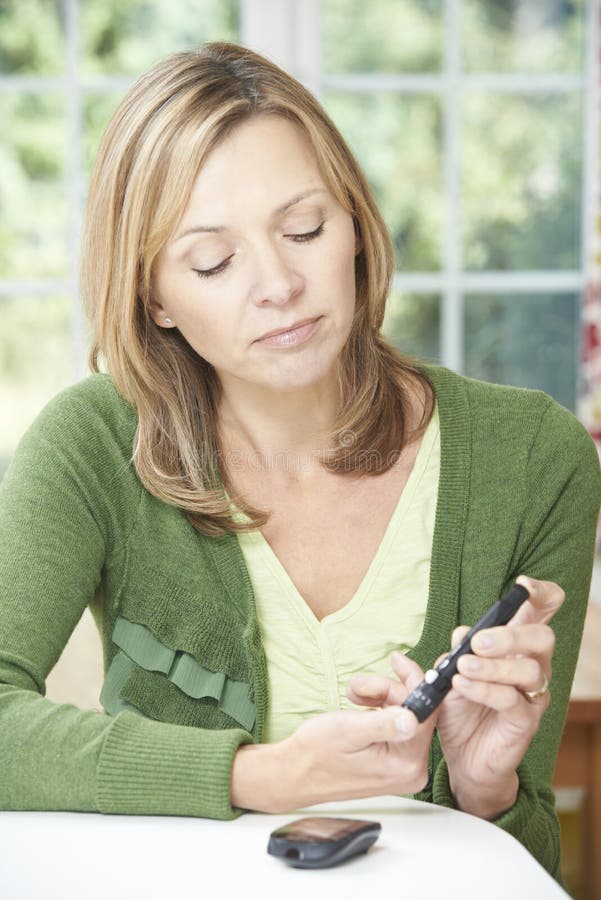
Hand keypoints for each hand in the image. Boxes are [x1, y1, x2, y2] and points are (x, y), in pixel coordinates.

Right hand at [270, 664, 437, 812]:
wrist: (294, 772)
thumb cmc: (315, 754)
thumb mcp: (348, 731)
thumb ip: (383, 724)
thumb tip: (413, 718)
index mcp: (404, 764)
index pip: (425, 712)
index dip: (412, 681)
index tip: (398, 661)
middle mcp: (410, 770)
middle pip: (415, 711)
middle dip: (386, 690)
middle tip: (358, 685)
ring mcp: (402, 768)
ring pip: (405, 713)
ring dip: (380, 697)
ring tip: (353, 694)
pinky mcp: (393, 762)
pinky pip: (396, 723)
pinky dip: (379, 708)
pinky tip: (359, 706)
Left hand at [336, 575, 563, 818]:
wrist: (463, 758)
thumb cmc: (461, 710)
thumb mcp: (449, 675)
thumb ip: (453, 653)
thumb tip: (458, 633)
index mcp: (515, 648)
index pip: (539, 613)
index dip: (539, 594)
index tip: (522, 586)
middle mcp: (531, 667)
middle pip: (542, 638)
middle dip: (511, 635)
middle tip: (478, 640)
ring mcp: (531, 695)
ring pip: (528, 671)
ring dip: (493, 665)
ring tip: (463, 666)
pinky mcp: (524, 722)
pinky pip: (512, 701)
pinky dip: (485, 690)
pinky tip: (462, 686)